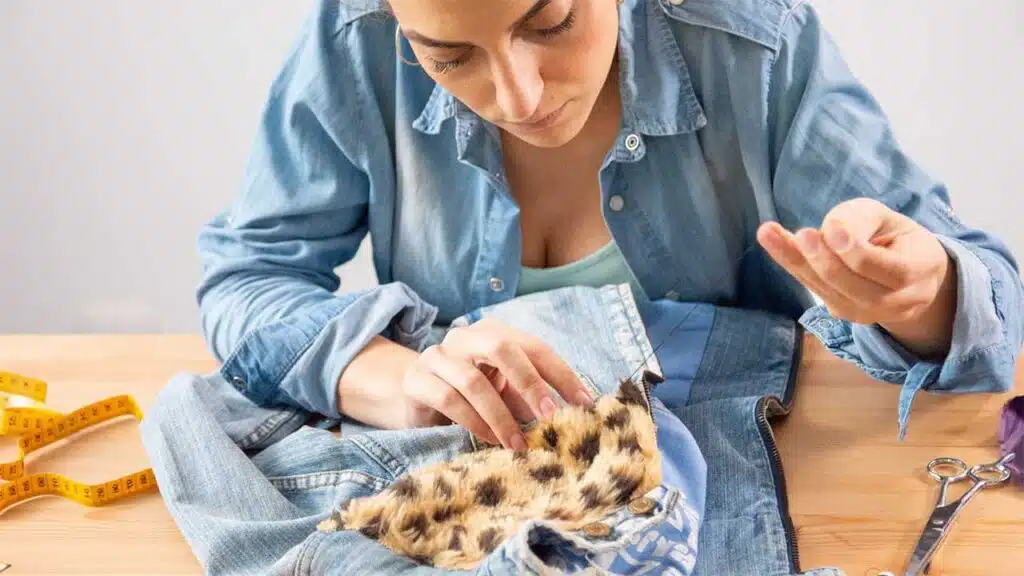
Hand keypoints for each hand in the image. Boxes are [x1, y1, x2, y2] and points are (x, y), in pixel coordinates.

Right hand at [399, 317, 593, 450]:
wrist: (415, 398)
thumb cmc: (470, 397)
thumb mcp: (503, 392)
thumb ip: (528, 396)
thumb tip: (569, 414)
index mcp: (493, 333)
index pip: (533, 347)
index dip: (561, 373)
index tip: (584, 403)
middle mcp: (464, 337)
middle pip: (501, 349)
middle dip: (530, 383)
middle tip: (551, 417)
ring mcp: (437, 356)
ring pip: (473, 381)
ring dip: (501, 416)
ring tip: (519, 444)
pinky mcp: (416, 379)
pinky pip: (449, 399)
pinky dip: (474, 423)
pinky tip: (490, 441)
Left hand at [756, 197, 956, 356]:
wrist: (911, 279)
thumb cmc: (897, 239)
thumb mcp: (889, 220)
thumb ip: (862, 220)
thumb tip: (830, 229)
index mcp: (918, 273)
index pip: (884, 268)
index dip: (855, 251)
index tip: (831, 228)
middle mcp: (895, 302)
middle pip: (852, 285)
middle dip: (824, 260)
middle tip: (801, 234)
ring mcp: (866, 314)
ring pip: (828, 290)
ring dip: (797, 261)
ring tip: (770, 234)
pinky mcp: (842, 313)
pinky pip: (815, 288)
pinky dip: (794, 264)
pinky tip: (774, 242)